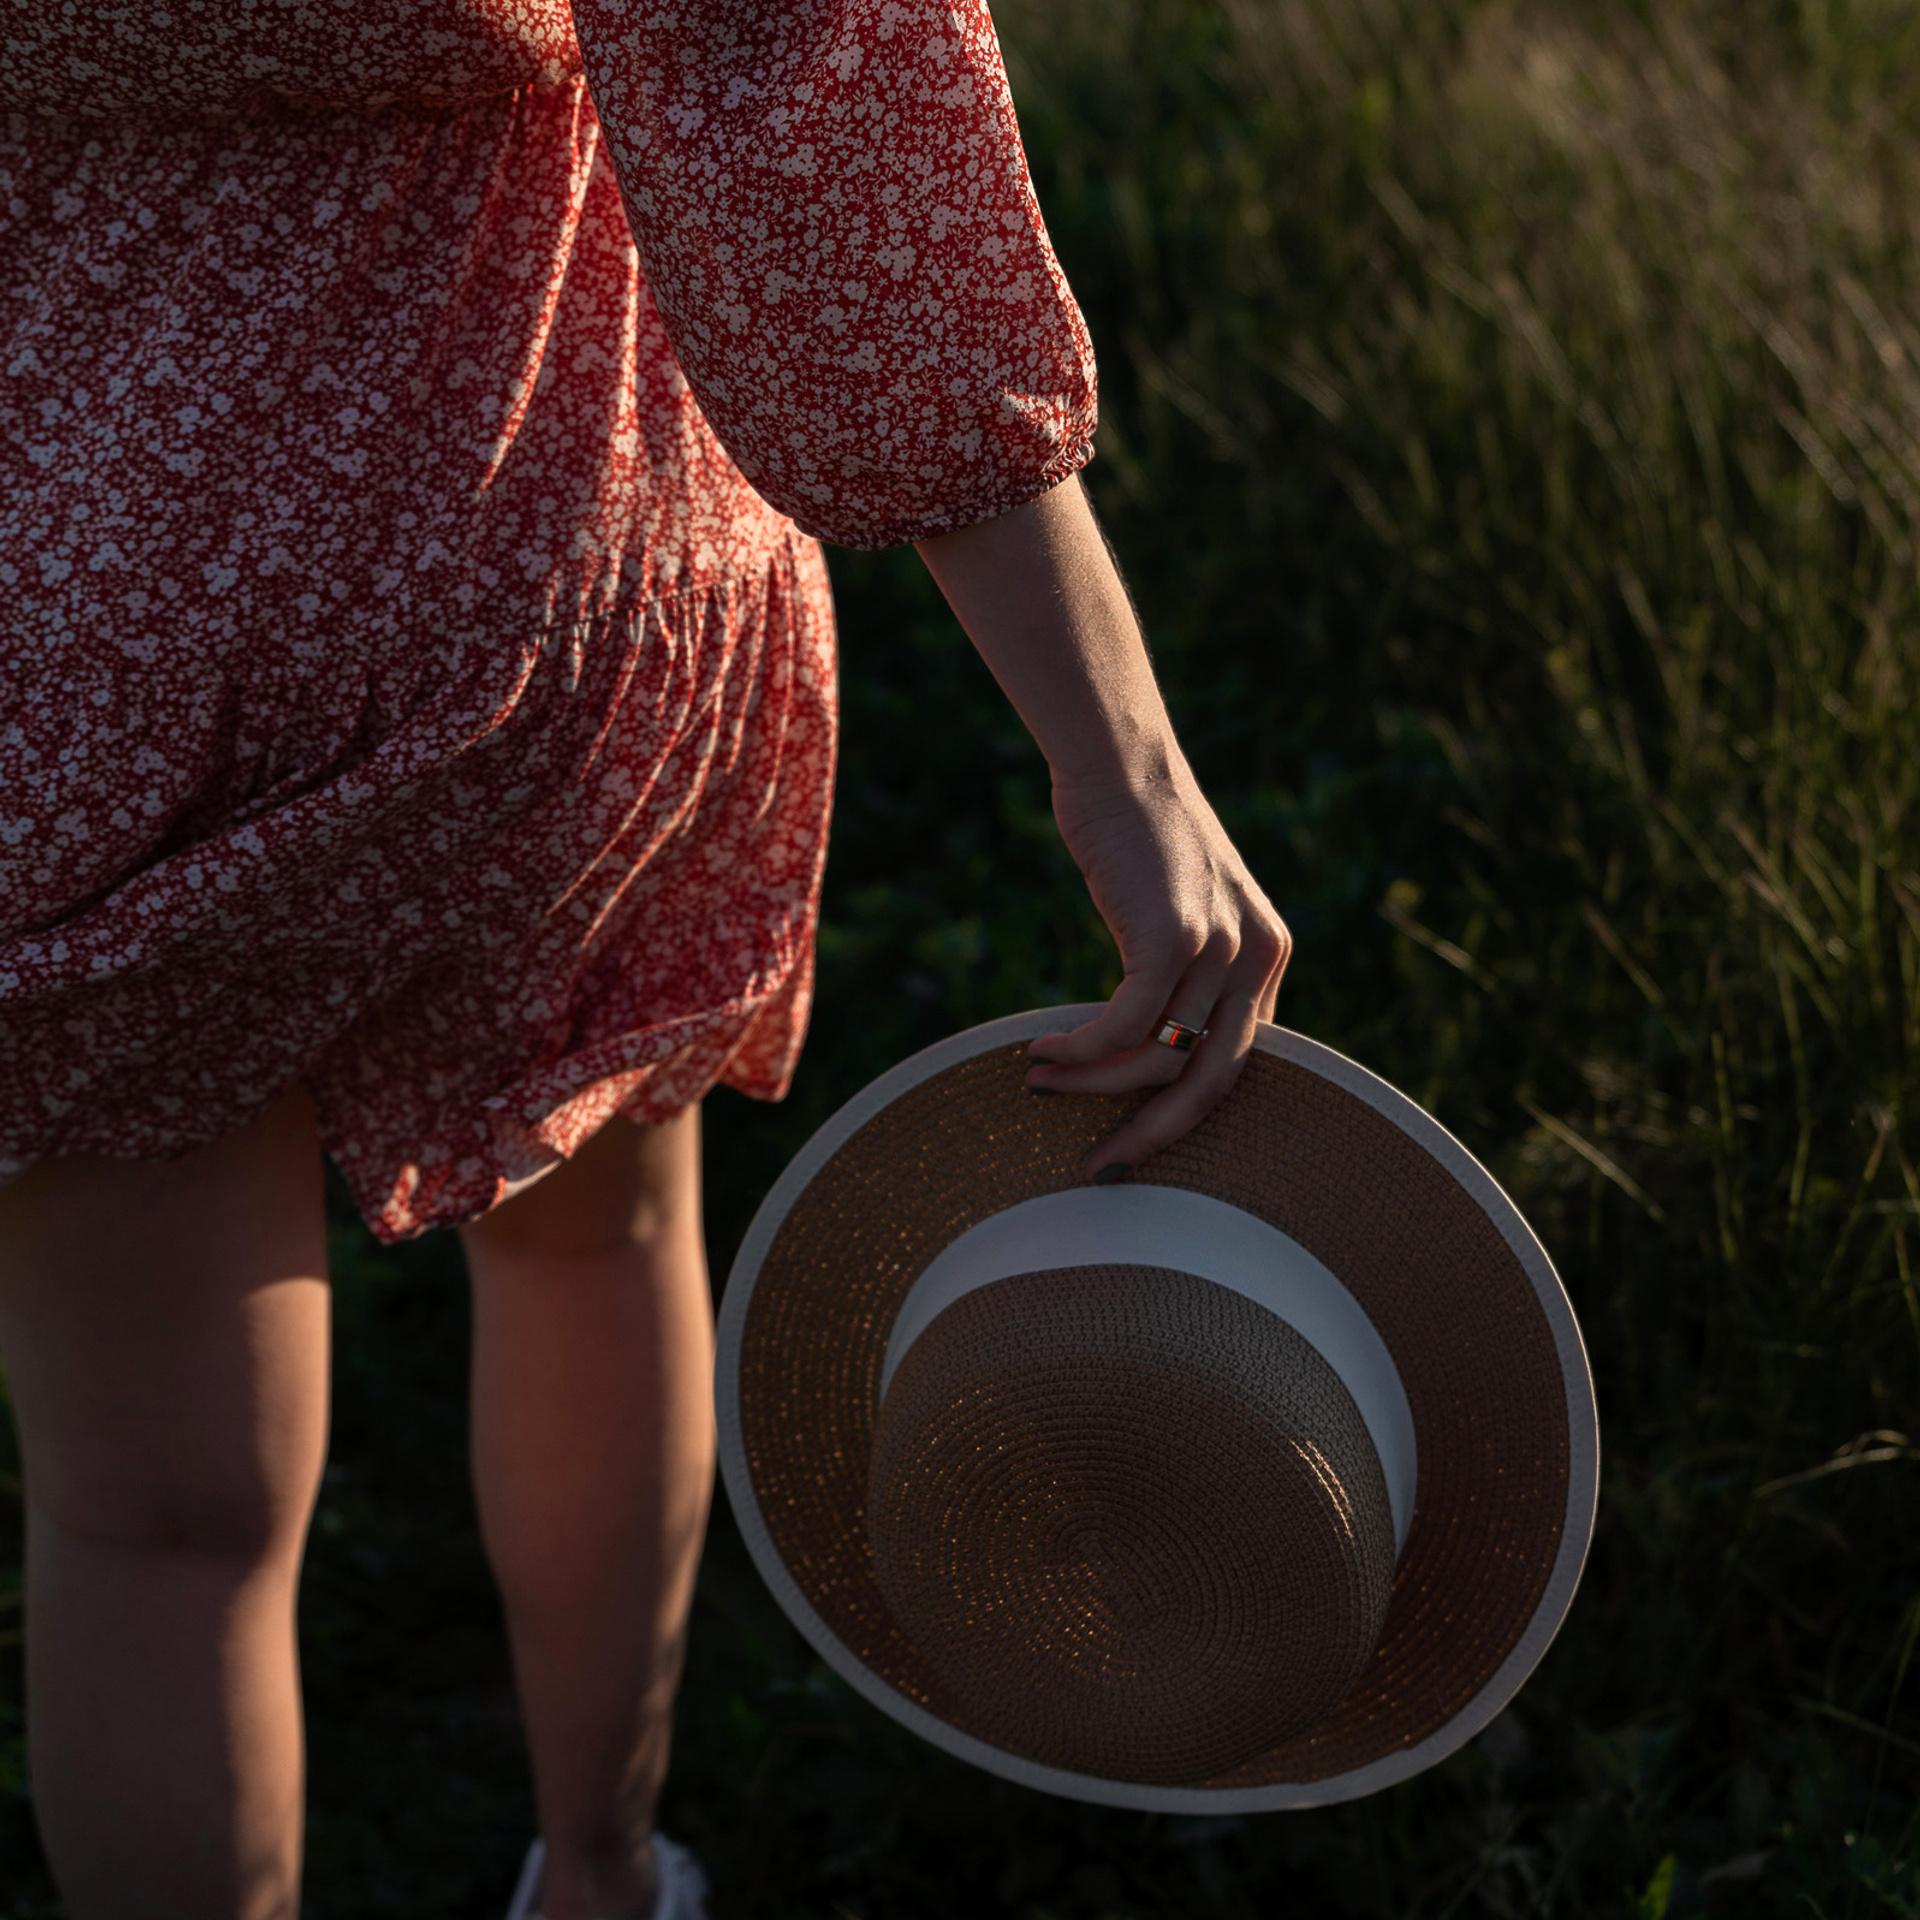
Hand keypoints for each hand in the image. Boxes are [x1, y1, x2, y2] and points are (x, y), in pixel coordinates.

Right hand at [1025, 753, 1290, 1175]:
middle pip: (1211, 1081)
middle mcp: (1258, 956)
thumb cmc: (1134, 836)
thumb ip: (1184, 974)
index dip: (1182, 1114)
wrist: (1118, 764)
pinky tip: (1044, 1051)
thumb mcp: (1178, 910)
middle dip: (1153, 1135)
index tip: (1130, 1144)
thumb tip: (1146, 1050)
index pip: (1235, 1063)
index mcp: (1267, 957)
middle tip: (1101, 1167)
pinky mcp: (1174, 933)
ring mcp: (1220, 945)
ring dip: (1093, 1082)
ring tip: (1040, 1081)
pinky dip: (1083, 1050)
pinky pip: (1127, 1025)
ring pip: (1160, 1055)